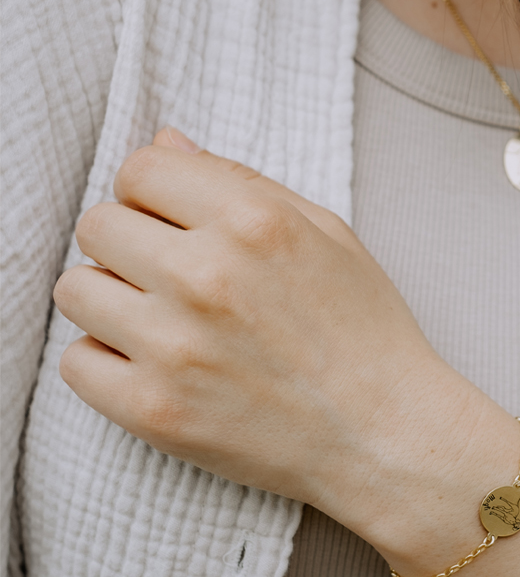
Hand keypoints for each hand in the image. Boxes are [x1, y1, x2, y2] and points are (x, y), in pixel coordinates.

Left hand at [53, 128, 474, 530]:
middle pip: (98, 225)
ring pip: (76, 289)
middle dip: (128, 242)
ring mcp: (175, 345)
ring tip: (162, 320)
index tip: (172, 221)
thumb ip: (241, 181)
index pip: (139, 170)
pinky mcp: (154, 409)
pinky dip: (107, 361)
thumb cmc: (366, 331)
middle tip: (169, 274)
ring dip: (111, 298)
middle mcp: (207, 275)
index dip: (153, 193)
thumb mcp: (328, 233)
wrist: (386, 432)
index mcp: (254, 221)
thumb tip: (165, 143)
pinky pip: (76, 362)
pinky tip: (155, 364)